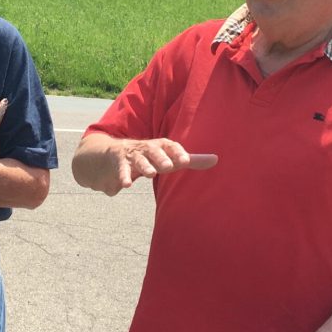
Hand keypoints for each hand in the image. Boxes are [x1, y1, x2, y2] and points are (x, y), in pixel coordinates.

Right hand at [99, 139, 217, 195]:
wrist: (115, 154)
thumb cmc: (150, 157)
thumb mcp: (170, 158)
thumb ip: (192, 160)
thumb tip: (216, 159)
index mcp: (160, 146)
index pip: (170, 146)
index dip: (178, 153)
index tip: (185, 161)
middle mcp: (146, 148)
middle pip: (154, 150)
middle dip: (161, 157)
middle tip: (169, 166)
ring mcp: (131, 155)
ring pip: (138, 159)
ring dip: (144, 166)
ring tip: (151, 173)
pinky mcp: (119, 163)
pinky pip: (121, 170)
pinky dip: (123, 176)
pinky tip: (126, 185)